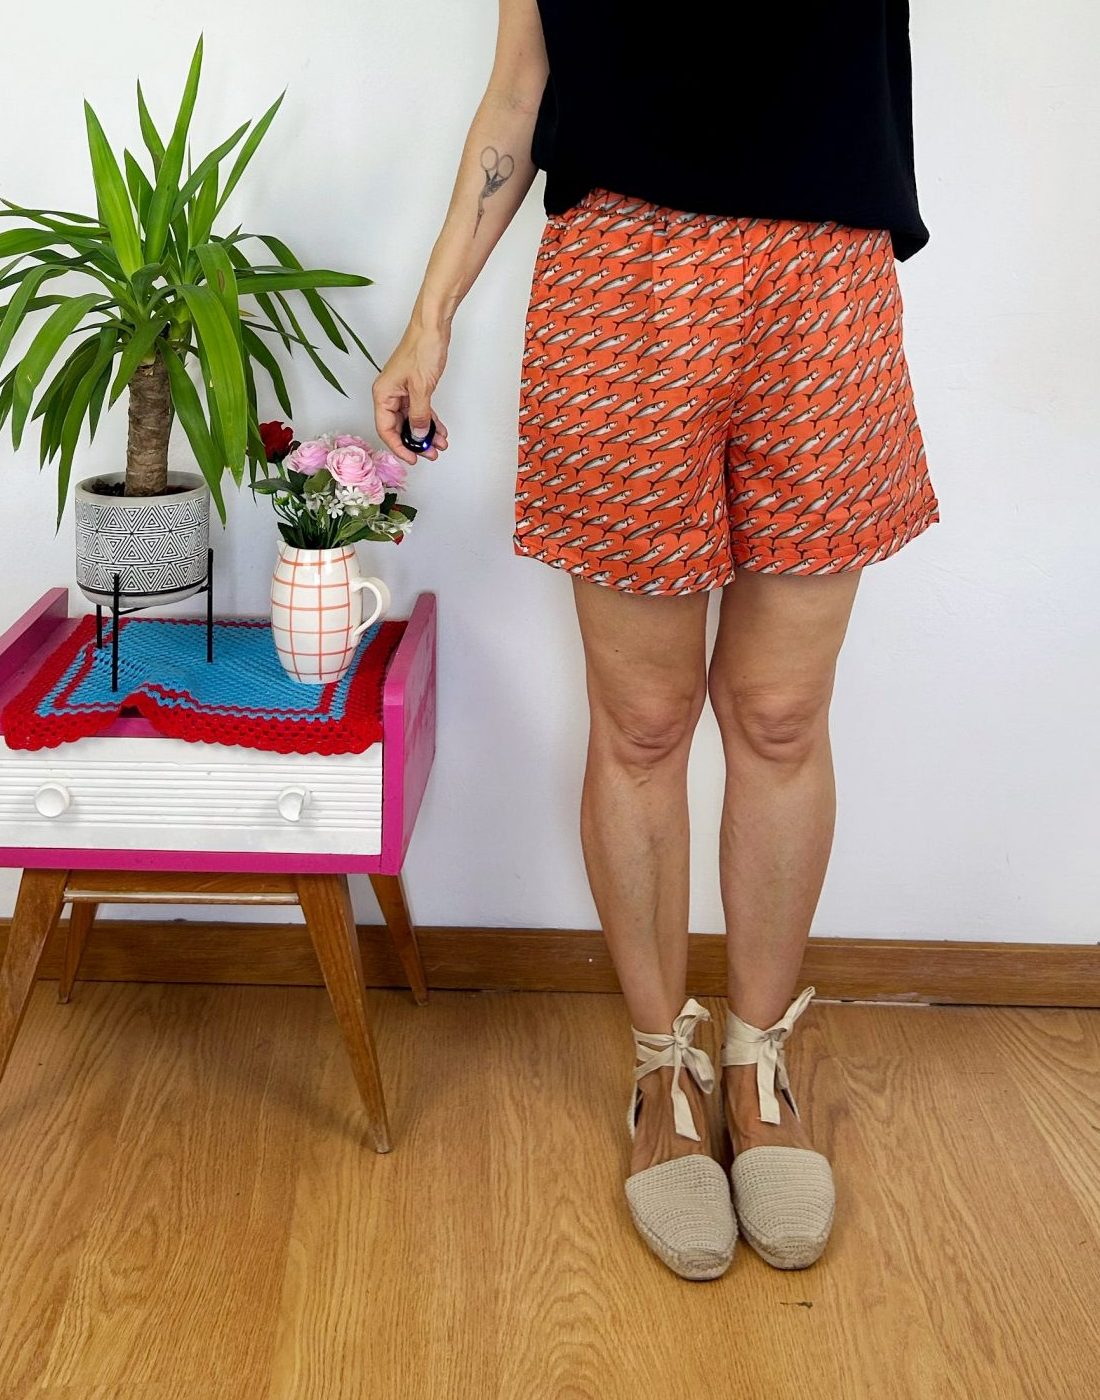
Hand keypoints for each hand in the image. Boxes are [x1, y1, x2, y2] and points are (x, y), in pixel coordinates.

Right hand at [372, 323, 451, 465]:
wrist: (433, 327)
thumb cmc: (422, 349)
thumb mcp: (421, 388)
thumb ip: (419, 416)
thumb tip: (417, 437)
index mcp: (383, 394)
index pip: (386, 429)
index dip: (399, 447)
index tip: (412, 459)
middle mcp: (389, 394)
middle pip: (399, 427)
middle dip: (416, 443)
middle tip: (431, 454)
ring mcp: (402, 391)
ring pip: (411, 420)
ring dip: (425, 434)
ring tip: (439, 445)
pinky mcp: (413, 387)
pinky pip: (419, 410)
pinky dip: (429, 421)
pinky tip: (439, 431)